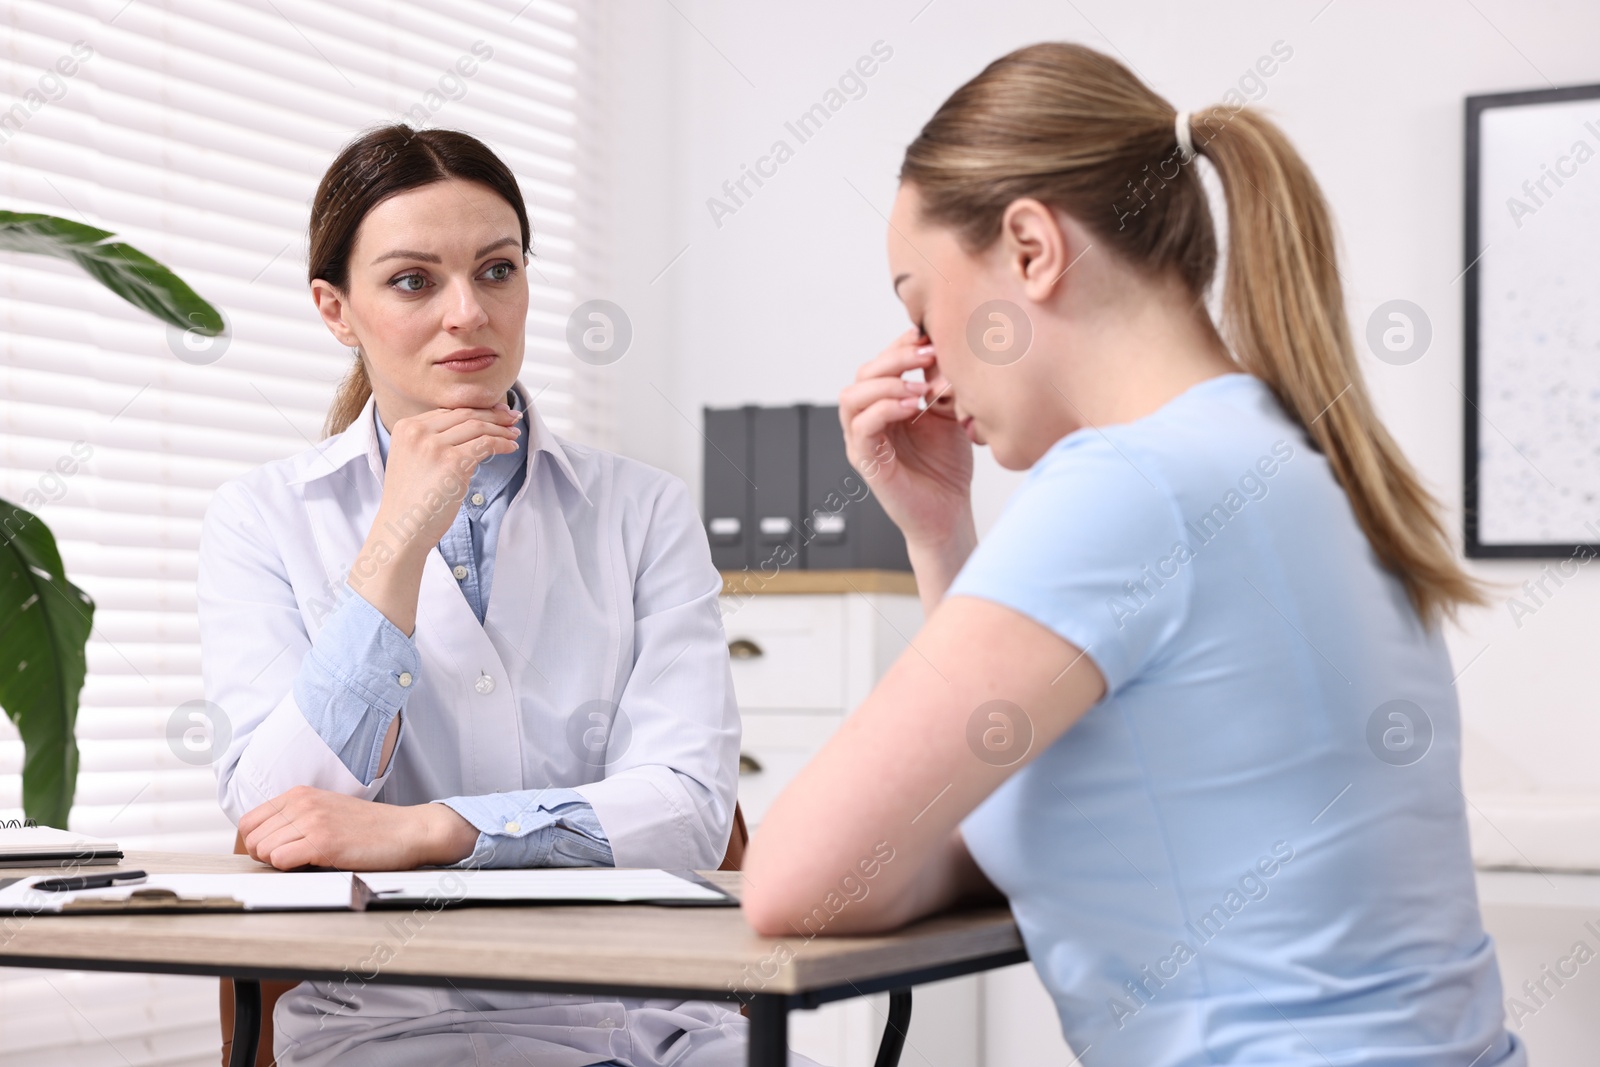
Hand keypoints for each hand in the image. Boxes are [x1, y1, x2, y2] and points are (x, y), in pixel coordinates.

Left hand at [238, 786, 478, 870]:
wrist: (407, 831)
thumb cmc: (369, 827)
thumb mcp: (327, 810)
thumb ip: (296, 818)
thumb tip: (263, 844)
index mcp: (300, 794)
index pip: (249, 822)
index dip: (257, 843)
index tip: (276, 852)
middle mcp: (302, 803)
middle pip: (252, 839)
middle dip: (265, 856)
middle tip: (292, 861)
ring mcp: (312, 821)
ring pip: (263, 851)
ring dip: (279, 864)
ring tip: (306, 862)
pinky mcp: (322, 842)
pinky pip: (280, 861)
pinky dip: (290, 870)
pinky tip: (314, 865)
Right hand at [374, 404, 521, 557]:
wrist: (402, 529)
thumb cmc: (412, 501)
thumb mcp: (413, 459)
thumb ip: (433, 441)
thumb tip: (471, 427)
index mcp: (405, 427)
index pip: (449, 411)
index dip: (476, 410)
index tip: (495, 412)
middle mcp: (418, 431)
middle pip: (465, 414)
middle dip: (493, 414)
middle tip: (512, 417)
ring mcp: (434, 446)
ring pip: (478, 427)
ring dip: (501, 429)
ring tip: (515, 433)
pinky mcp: (452, 462)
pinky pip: (486, 444)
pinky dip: (503, 443)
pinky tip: (512, 447)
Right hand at [840, 329, 974, 552]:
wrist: (949, 514)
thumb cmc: (946, 468)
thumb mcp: (949, 414)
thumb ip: (940, 385)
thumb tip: (942, 350)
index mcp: (885, 406)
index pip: (880, 364)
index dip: (899, 346)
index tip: (928, 336)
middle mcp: (869, 420)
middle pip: (863, 374)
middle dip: (895, 358)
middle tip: (927, 355)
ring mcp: (863, 442)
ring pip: (852, 397)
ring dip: (886, 384)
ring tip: (919, 389)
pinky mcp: (866, 463)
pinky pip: (862, 428)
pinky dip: (884, 410)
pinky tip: (913, 408)